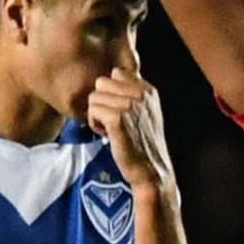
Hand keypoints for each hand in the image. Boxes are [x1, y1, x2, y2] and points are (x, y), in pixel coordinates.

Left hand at [85, 66, 175, 200]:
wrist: (151, 170)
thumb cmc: (144, 144)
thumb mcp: (147, 112)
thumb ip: (133, 93)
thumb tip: (113, 76)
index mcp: (148, 90)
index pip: (117, 73)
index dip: (111, 91)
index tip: (119, 110)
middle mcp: (140, 95)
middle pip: (102, 82)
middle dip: (101, 100)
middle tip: (110, 119)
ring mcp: (129, 106)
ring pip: (94, 97)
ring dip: (96, 114)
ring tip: (109, 128)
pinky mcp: (117, 119)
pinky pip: (92, 110)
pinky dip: (94, 124)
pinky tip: (105, 134)